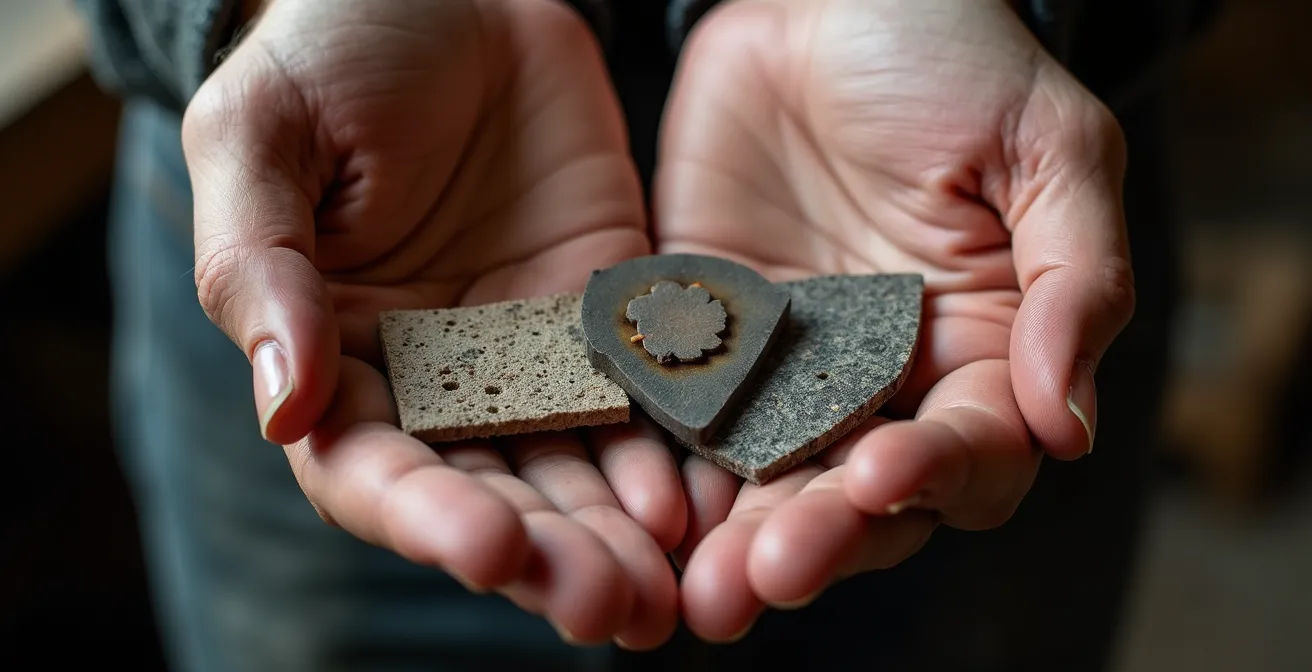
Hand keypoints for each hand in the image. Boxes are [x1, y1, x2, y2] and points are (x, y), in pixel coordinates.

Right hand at [182, 0, 682, 647]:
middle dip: (547, 554)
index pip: (370, 468)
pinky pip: (643, 392)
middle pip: (489, 490)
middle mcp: (436, 376)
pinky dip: (672, 448)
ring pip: (574, 463)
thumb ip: (261, 268)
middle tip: (608, 605)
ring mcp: (529, 352)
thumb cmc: (331, 48)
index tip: (488, 548)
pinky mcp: (607, 313)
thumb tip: (282, 403)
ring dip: (619, 532)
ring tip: (668, 585)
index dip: (426, 516)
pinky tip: (707, 494)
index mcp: (334, 355)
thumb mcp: (263, 137)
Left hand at [654, 0, 1134, 639]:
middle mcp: (878, 382)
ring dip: (731, 537)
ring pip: (760, 480)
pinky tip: (635, 503)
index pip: (967, 451)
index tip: (880, 476)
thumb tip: (1064, 424)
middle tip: (762, 576)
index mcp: (977, 352)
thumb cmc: (953, 58)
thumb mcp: (1047, 149)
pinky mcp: (699, 339)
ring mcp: (781, 370)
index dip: (931, 475)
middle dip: (814, 539)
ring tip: (696, 588)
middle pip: (853, 496)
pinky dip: (659, 464)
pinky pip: (676, 414)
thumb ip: (1071, 281)